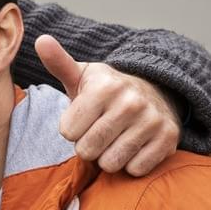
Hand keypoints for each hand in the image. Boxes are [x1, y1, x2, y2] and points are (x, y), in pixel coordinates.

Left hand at [36, 35, 180, 176]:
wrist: (151, 92)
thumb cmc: (104, 90)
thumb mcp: (80, 76)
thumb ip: (58, 62)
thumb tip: (41, 40)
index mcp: (104, 86)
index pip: (68, 132)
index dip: (71, 130)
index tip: (83, 118)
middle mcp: (131, 102)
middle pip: (87, 150)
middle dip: (88, 146)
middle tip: (98, 130)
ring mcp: (153, 121)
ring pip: (111, 163)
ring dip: (108, 156)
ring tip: (115, 138)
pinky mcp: (169, 139)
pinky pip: (135, 170)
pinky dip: (131, 163)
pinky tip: (133, 145)